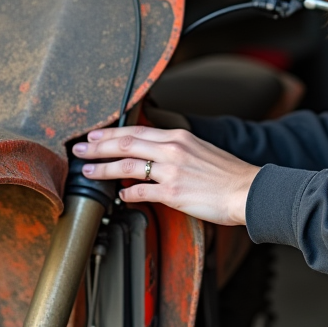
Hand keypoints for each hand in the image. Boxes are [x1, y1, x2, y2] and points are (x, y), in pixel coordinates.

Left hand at [72, 126, 257, 225]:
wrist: (249, 191)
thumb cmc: (228, 174)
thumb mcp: (200, 150)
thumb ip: (175, 150)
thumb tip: (153, 156)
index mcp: (178, 137)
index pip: (136, 130)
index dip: (111, 133)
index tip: (94, 136)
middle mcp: (172, 150)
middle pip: (125, 143)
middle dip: (98, 146)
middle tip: (79, 150)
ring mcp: (171, 171)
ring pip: (127, 165)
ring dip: (103, 169)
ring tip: (88, 172)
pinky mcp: (173, 193)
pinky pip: (141, 192)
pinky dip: (126, 193)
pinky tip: (119, 196)